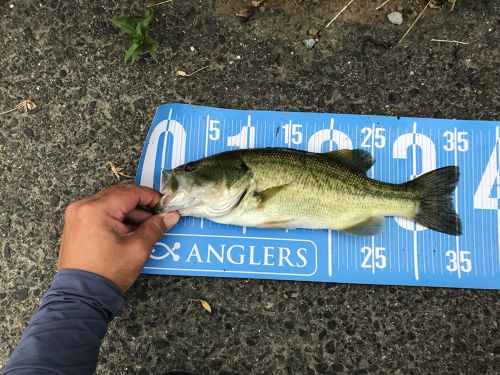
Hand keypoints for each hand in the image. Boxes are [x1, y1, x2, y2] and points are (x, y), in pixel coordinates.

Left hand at [57, 184, 179, 292]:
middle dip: (141, 206)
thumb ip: (156, 227)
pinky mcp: (76, 226)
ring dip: (130, 213)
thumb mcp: (138, 248)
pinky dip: (117, 219)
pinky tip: (130, 232)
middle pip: (119, 195)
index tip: (165, 205)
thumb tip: (171, 216)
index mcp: (96, 209)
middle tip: (158, 217)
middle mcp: (83, 207)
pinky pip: (101, 214)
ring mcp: (77, 216)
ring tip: (146, 228)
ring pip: (111, 204)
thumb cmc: (108, 272)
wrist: (81, 296)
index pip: (130, 192)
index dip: (151, 197)